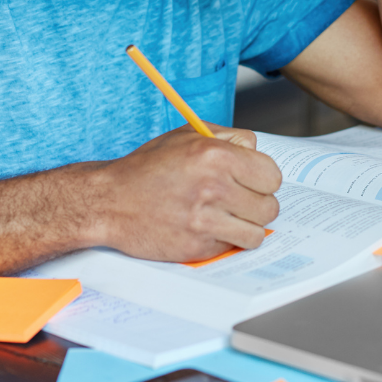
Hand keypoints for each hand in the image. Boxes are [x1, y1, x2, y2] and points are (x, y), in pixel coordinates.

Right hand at [94, 124, 282, 262]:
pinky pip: (232, 247)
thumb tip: (257, 151)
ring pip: (257, 232)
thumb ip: (229, 137)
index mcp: (216, 155)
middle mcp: (213, 187)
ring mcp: (205, 220)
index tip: (252, 182)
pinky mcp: (197, 247)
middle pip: (269, 206)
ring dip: (246, 226)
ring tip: (227, 217)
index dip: (263, 179)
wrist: (109, 201)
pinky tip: (207, 227)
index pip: (272, 175)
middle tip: (239, 201)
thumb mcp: (188, 135)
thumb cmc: (148, 168)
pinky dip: (225, 240)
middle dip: (257, 204)